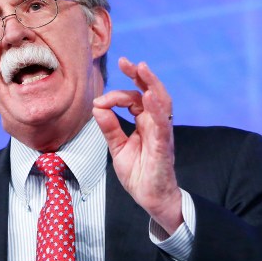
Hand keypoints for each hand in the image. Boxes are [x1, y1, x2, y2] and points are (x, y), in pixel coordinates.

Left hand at [92, 57, 182, 234]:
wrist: (151, 199)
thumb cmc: (139, 174)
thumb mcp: (118, 148)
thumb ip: (109, 128)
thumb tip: (97, 107)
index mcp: (145, 123)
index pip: (135, 99)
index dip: (118, 94)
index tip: (99, 100)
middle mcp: (155, 124)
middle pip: (151, 93)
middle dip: (140, 75)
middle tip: (126, 62)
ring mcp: (162, 134)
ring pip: (162, 103)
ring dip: (152, 84)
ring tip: (142, 68)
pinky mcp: (164, 146)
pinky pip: (163, 125)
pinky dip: (156, 109)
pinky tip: (149, 96)